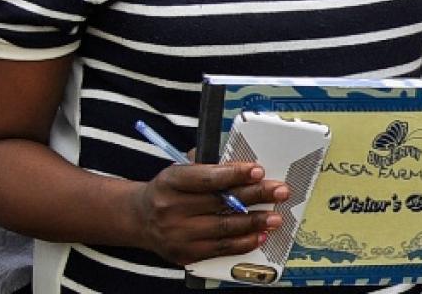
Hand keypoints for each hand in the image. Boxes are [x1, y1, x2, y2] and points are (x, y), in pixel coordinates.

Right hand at [127, 161, 285, 264]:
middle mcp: (170, 208)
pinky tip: (259, 235)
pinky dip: (243, 242)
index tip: (258, 171)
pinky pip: (220, 248)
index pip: (207, 177)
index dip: (235, 174)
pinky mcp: (183, 254)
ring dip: (255, 222)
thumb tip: (246, 168)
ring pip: (224, 228)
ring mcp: (176, 234)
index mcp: (170, 181)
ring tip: (275, 217)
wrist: (140, 219)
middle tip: (280, 191)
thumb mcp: (180, 171)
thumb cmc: (170, 190)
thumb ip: (208, 167)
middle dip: (256, 195)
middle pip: (221, 202)